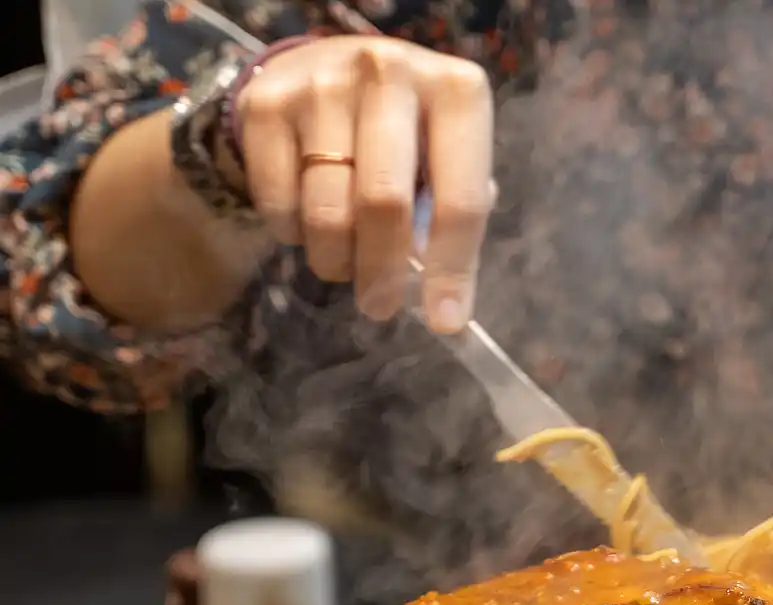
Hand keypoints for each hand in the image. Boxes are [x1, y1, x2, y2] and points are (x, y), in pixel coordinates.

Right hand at [234, 35, 494, 332]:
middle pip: (384, 204)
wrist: (324, 67)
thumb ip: (452, 214)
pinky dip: (293, 233)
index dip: (452, 268)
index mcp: (455, 92)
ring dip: (337, 260)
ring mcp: (321, 83)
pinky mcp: (264, 102)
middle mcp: (389, 74)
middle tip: (379, 306)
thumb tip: (445, 301)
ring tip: (345, 266)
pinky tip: (307, 223)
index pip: (460, 199)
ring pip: (327, 211)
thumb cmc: (407, 131)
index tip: (446, 321)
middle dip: (383, 272)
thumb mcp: (447, 155)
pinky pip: (279, 202)